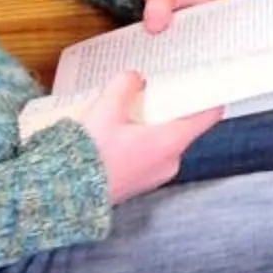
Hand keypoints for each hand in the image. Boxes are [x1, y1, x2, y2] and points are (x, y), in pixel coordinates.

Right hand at [78, 71, 219, 203]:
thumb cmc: (88, 157)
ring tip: (127, 113)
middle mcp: (170, 162)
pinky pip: (150, 155)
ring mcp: (157, 176)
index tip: (205, 81)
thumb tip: (135, 79)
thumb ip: (125, 85)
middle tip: (153, 92)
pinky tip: (118, 134)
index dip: (208, 95)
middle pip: (184, 125)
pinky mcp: (141, 183)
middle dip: (169, 107)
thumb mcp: (106, 109)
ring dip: (151, 125)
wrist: (63, 194)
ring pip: (165, 140)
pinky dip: (140, 142)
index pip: (209, 115)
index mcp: (170, 142)